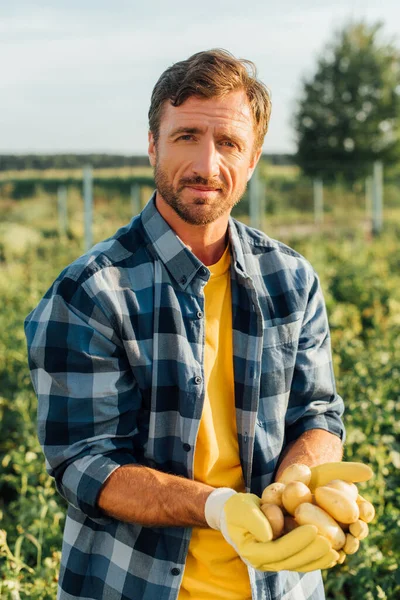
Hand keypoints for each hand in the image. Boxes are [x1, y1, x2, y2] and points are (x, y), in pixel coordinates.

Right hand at [205, 488, 337, 571]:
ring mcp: (274, 563)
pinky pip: (301, 562)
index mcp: (252, 552)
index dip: (297, 541)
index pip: (278, 549)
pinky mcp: (283, 559)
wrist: (236, 515)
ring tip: (336, 552)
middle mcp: (264, 562)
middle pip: (292, 561)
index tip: (313, 528)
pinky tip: (332, 555)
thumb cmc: (237, 508)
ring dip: (318, 560)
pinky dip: (316, 560)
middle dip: (312, 552)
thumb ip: (254, 520)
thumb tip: (269, 535)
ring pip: (299, 565)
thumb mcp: (241, 508)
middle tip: (329, 542)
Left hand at [308, 461, 374, 563]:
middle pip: (357, 532)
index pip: (364, 511)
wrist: (285, 488)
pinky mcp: (315, 547)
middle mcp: (345, 525)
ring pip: (344, 546)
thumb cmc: (310, 477)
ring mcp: (331, 538)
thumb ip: (348, 471)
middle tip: (356, 528)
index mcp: (351, 508)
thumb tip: (369, 472)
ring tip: (347, 543)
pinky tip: (331, 554)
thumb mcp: (327, 471)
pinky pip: (324, 555)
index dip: (366, 512)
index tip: (363, 511)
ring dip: (348, 545)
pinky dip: (329, 555)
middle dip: (359, 531)